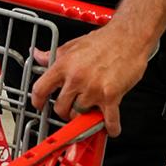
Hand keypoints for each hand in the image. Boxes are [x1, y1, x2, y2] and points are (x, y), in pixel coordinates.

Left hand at [30, 24, 153, 136]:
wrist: (128, 37)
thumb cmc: (104, 41)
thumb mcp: (72, 45)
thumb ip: (53, 55)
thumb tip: (37, 56)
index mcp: (64, 65)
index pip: (40, 89)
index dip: (37, 101)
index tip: (40, 105)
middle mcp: (76, 78)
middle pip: (60, 108)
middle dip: (64, 112)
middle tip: (70, 109)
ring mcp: (93, 89)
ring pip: (81, 115)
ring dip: (85, 116)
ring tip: (91, 109)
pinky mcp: (111, 96)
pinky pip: (108, 120)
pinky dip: (110, 127)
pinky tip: (110, 127)